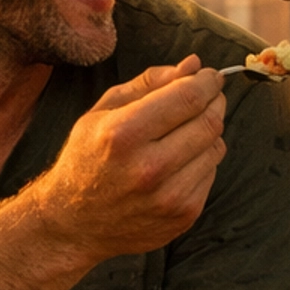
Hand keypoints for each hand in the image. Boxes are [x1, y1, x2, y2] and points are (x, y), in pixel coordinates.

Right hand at [35, 56, 225, 259]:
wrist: (74, 223)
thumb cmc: (87, 159)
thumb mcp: (103, 111)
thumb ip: (149, 83)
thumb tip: (193, 65)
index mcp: (124, 134)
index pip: (188, 97)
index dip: (207, 81)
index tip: (209, 76)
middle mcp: (149, 168)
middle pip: (209, 121)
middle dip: (214, 101)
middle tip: (207, 96)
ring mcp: (169, 196)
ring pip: (216, 147)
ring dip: (208, 131)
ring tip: (185, 131)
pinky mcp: (184, 215)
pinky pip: (211, 172)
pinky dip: (202, 159)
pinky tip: (179, 161)